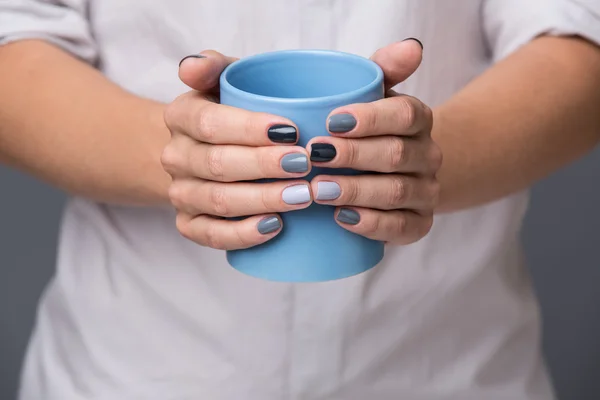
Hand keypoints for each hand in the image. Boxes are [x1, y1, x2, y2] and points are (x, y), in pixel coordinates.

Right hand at [162, 51, 312, 249]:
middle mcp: (175, 156)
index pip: (210, 123)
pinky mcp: (189, 224)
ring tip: (303, 195)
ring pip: (219, 202)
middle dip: (265, 166)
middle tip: (306, 164)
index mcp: (180, 116)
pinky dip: (244, 234)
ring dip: (264, 200)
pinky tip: (276, 226)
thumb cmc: (228, 112)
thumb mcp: (222, 81)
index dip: (250, 128)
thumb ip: (213, 65)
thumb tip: (194, 66)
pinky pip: (212, 236)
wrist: (203, 150)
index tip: (292, 131)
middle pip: (218, 165)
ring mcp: (180, 193)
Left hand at [308, 39, 441, 243]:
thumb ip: (384, 69)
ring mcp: (427, 191)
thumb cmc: (369, 130)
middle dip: (352, 155)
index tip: (330, 121)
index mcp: (418, 119)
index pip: (405, 115)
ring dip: (355, 190)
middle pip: (395, 155)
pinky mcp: (419, 223)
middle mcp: (428, 155)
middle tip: (314, 156)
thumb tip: (412, 47)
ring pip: (396, 192)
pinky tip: (340, 217)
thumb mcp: (374, 96)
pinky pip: (402, 228)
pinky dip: (370, 223)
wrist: (392, 172)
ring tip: (318, 189)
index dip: (370, 118)